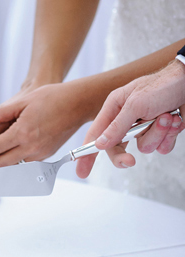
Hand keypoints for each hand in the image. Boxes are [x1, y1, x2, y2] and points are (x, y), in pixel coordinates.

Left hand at [0, 81, 89, 171]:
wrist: (78, 104)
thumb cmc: (52, 98)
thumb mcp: (22, 101)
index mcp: (23, 132)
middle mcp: (31, 146)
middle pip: (0, 163)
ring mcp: (40, 153)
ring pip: (12, 166)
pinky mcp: (46, 155)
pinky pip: (24, 164)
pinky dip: (10, 166)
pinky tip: (1, 165)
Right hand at [77, 60, 184, 176]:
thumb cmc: (162, 85)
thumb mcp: (135, 105)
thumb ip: (116, 127)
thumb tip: (99, 144)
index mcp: (115, 107)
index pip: (96, 134)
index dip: (87, 153)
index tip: (82, 171)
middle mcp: (128, 119)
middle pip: (117, 147)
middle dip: (125, 154)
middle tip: (130, 161)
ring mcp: (145, 127)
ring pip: (144, 147)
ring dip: (156, 134)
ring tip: (166, 117)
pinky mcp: (161, 133)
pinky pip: (161, 147)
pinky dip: (168, 136)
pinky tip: (174, 120)